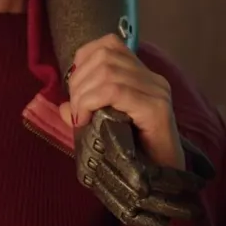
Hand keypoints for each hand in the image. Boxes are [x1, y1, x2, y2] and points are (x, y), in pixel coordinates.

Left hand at [60, 34, 183, 168]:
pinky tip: (86, 119)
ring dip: (83, 93)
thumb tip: (62, 107)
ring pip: (108, 71)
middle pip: (104, 56)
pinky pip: (116, 91)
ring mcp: (157, 91)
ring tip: (80, 116)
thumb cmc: (134, 153)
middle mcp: (152, 78)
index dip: (82, 59)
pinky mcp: (156, 107)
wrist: (162, 180)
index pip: (109, 44)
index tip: (74, 88)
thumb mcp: (102, 126)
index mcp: (141, 74)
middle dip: (79, 80)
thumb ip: (84, 112)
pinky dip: (92, 101)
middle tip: (75, 109)